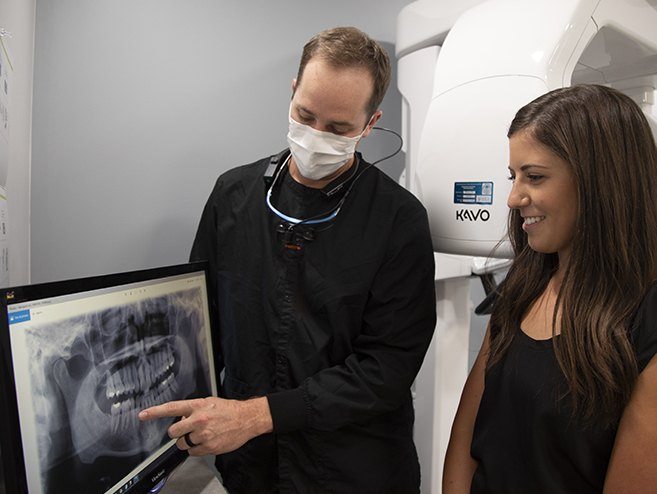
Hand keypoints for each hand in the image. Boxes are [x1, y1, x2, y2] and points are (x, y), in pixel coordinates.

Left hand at [138, 396, 272, 455]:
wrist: (247, 418)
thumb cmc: (228, 410)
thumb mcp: (209, 402)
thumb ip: (193, 409)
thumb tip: (181, 417)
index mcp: (198, 406)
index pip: (172, 408)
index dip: (155, 412)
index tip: (143, 415)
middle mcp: (198, 419)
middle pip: (174, 432)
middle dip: (178, 433)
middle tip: (188, 430)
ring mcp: (203, 434)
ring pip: (183, 444)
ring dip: (189, 441)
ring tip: (202, 435)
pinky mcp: (209, 446)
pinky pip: (193, 452)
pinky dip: (198, 449)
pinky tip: (208, 441)